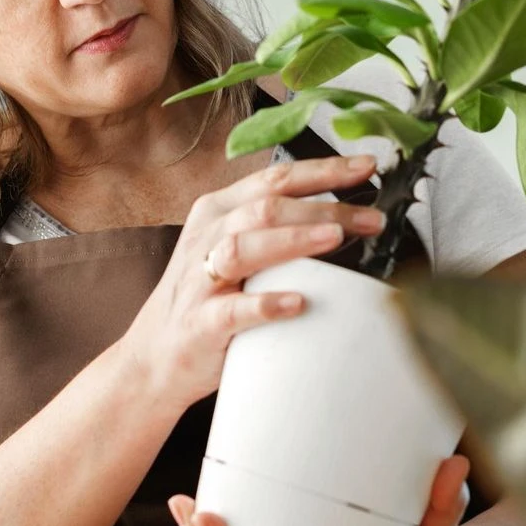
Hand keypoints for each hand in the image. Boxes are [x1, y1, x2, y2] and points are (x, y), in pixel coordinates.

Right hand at [122, 153, 386, 411]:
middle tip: (372, 217)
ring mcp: (201, 280)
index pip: (276, 179)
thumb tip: (344, 215)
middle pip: (268, 207)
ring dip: (293, 240)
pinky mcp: (201, 323)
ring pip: (245, 247)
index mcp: (219, 211)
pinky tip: (298, 303)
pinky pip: (233, 310)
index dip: (323, 170)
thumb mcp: (233, 249)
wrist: (153, 357)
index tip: (368, 168)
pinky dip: (266, 304)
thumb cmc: (206, 299)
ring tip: (335, 237)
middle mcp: (208, 236)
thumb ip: (274, 227)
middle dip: (325, 206)